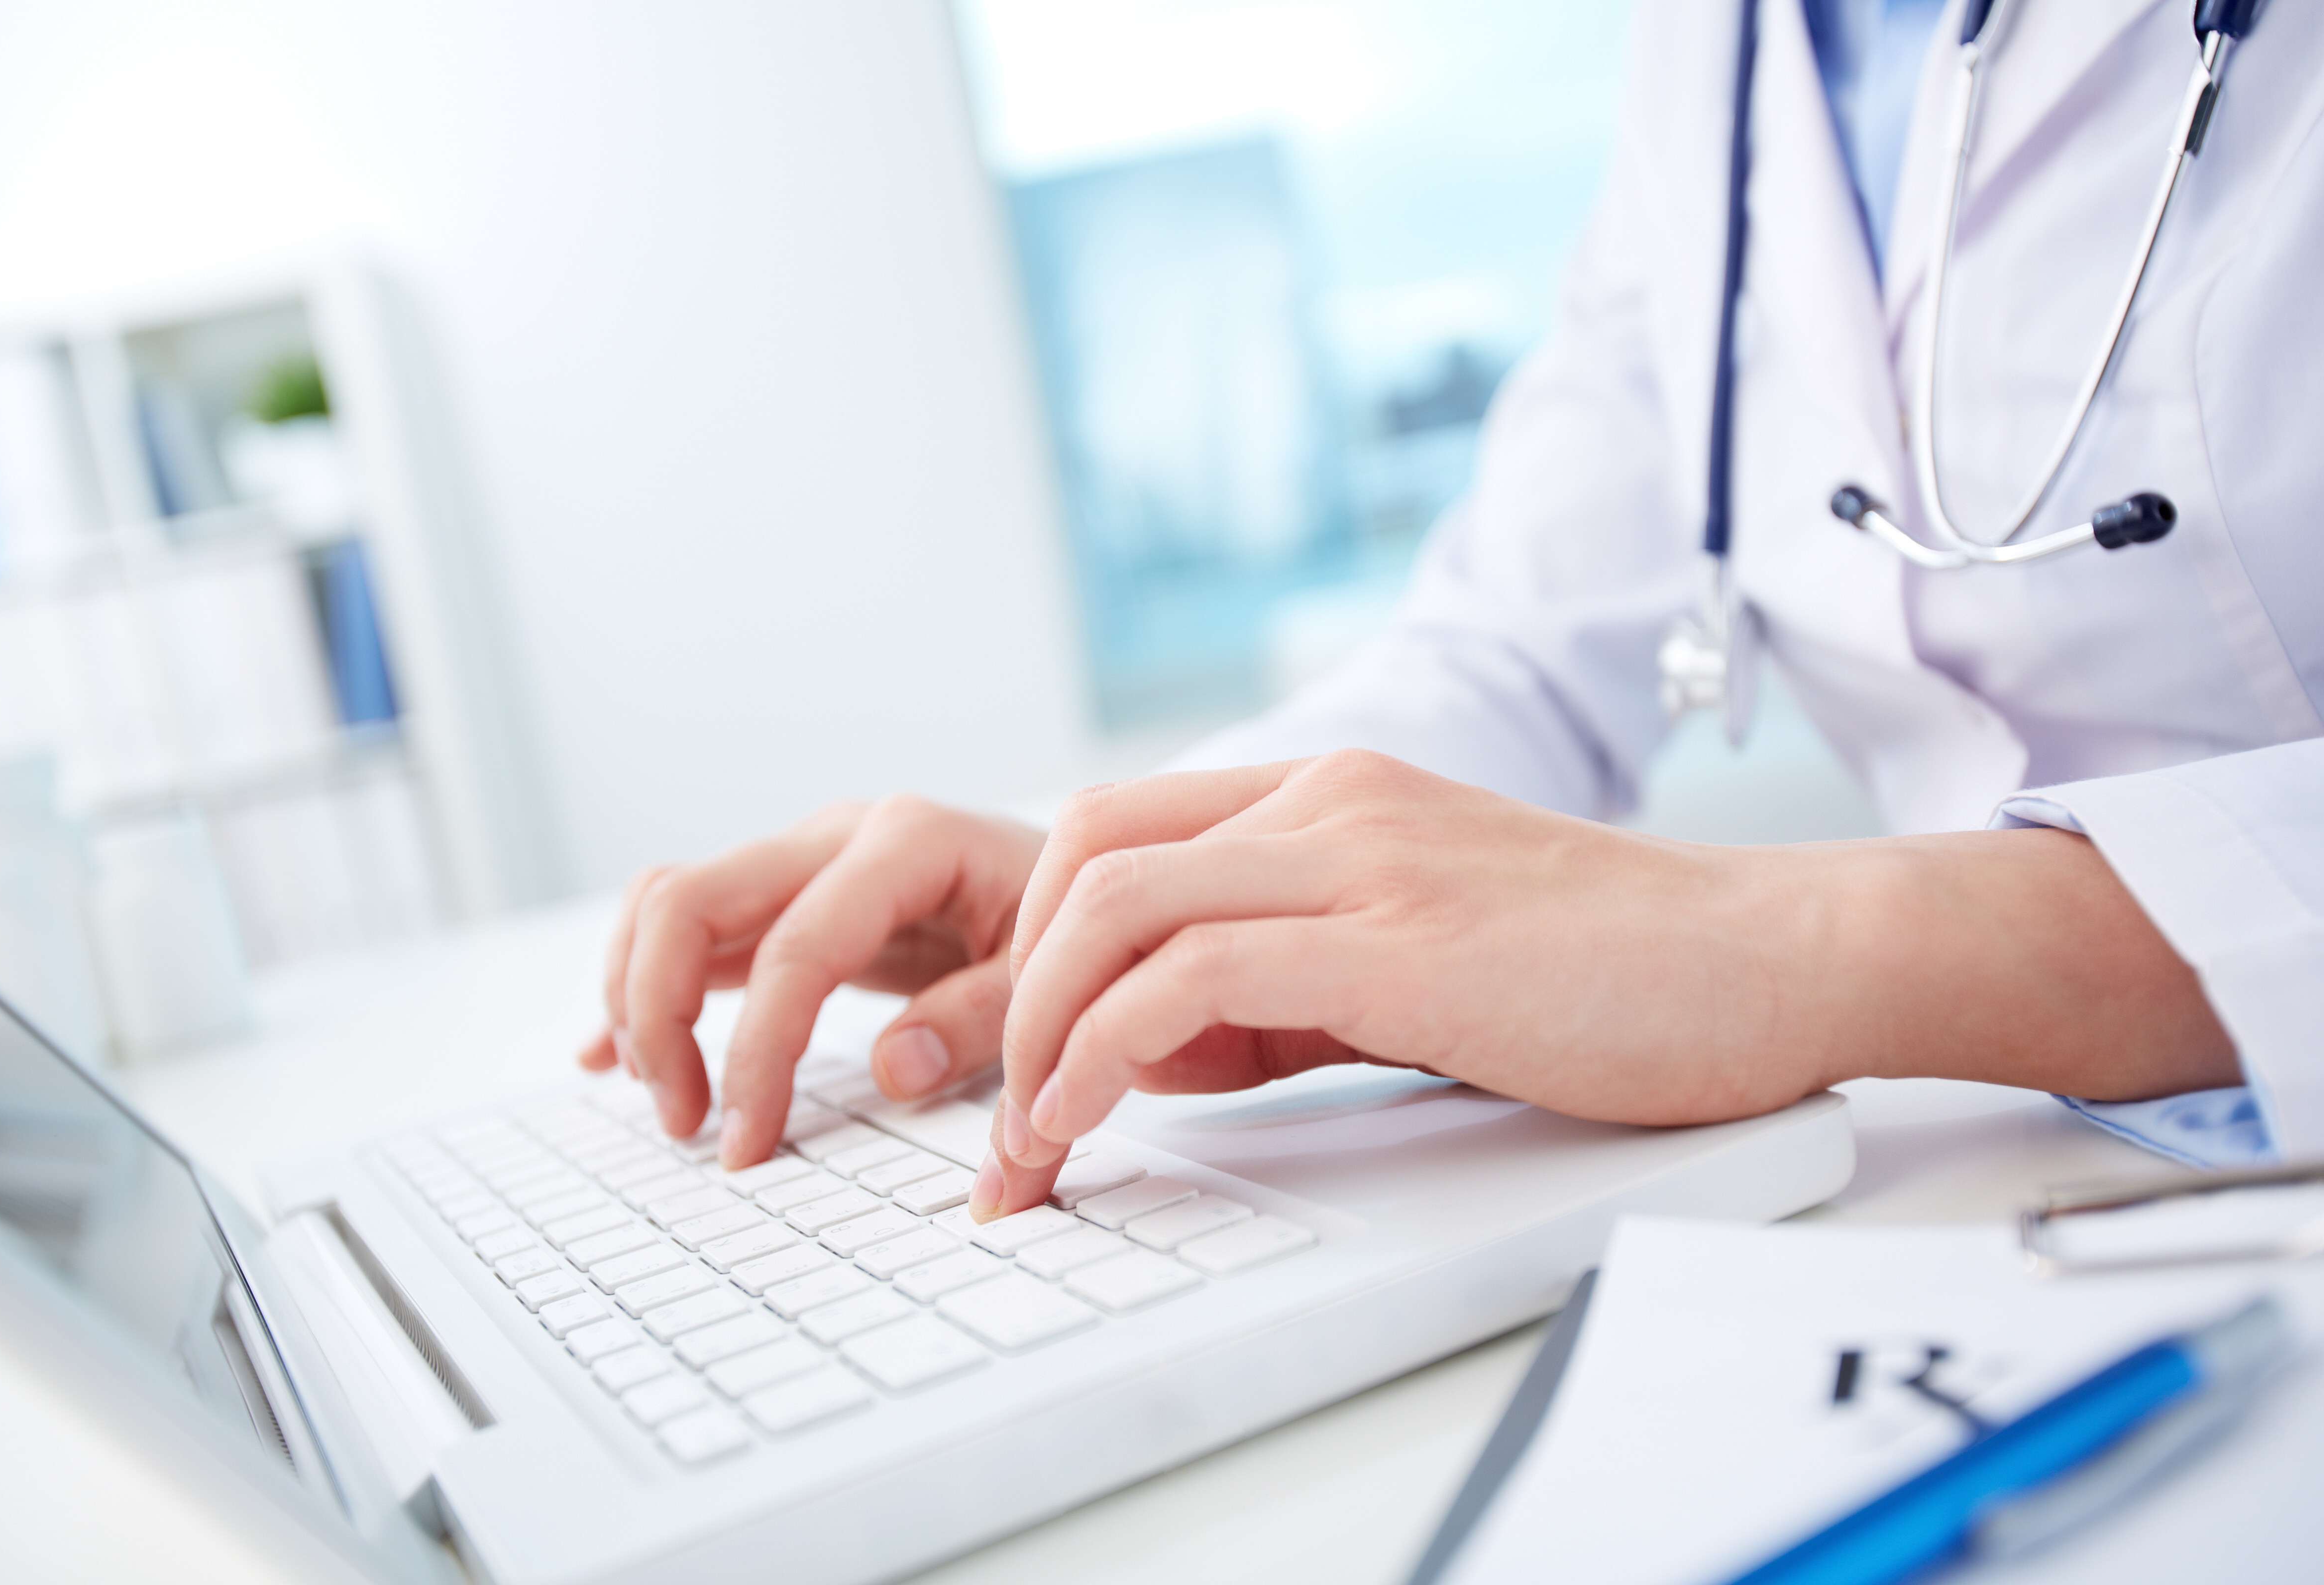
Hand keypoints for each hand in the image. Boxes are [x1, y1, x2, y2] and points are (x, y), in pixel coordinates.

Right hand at [579, 798, 1045, 1165]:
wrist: (1082, 878)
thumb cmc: (1070, 926)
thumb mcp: (1052, 974)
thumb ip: (981, 1018)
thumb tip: (893, 1067)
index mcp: (908, 841)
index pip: (796, 948)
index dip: (759, 1052)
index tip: (747, 1142)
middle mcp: (837, 834)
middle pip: (689, 899)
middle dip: (660, 1016)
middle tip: (686, 1124)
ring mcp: (802, 857)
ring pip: (668, 903)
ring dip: (639, 999)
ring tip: (669, 1102)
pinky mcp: (786, 894)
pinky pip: (686, 925)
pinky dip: (640, 985)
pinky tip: (613, 1057)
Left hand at [971, 750, 2235, 1218]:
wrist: (1772, 957)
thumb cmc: (1610, 976)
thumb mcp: (1412, 960)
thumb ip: (1280, 988)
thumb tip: (1151, 1048)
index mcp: (1331, 794)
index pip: (1119, 834)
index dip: (1041, 944)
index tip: (1028, 1059)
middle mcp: (1330, 800)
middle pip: (1084, 853)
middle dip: (1007, 985)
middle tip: (999, 1107)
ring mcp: (1363, 856)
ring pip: (1112, 904)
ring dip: (1036, 1031)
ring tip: (1028, 1138)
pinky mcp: (1398, 937)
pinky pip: (1188, 977)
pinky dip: (1105, 1053)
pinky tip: (1092, 1124)